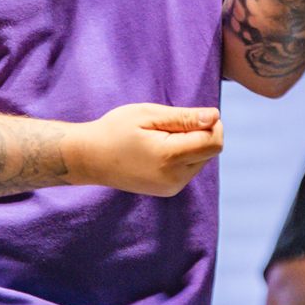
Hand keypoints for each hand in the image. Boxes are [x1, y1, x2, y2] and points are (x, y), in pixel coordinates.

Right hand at [72, 103, 222, 196]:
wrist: (90, 158)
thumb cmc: (116, 129)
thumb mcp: (149, 115)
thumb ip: (184, 117)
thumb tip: (215, 116)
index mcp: (170, 157)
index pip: (213, 142)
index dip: (212, 124)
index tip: (195, 113)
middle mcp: (175, 178)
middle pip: (211, 151)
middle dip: (201, 133)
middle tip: (170, 124)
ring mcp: (172, 188)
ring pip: (202, 160)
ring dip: (192, 145)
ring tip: (161, 137)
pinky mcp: (169, 191)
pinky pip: (190, 169)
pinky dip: (184, 155)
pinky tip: (160, 149)